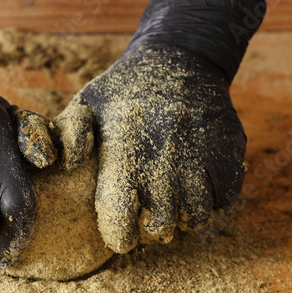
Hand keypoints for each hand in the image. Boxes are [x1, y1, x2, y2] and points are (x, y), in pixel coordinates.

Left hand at [55, 0, 266, 252]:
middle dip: (152, 230)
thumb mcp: (87, 102)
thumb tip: (61, 164)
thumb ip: (68, 134)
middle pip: (162, 227)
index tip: (120, 234)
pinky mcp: (230, 153)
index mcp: (126, 151)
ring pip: (196, 218)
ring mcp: (202, 156)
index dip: (120, 236)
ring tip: (172, 202)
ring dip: (184, 218)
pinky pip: (223, 200)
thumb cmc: (125, 89)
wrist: (182, 56)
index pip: (122, 219)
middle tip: (147, 217)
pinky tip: (196, 187)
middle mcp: (166, 158)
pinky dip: (210, 203)